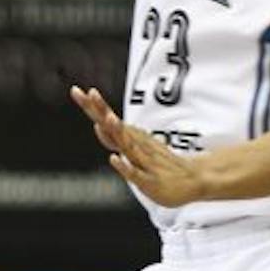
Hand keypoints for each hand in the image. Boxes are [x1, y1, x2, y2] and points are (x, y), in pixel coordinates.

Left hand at [69, 85, 212, 206]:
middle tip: (91, 92)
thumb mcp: (132, 146)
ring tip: (107, 118)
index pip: (106, 118)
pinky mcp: (149, 179)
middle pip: (113, 125)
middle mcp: (135, 144)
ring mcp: (143, 160)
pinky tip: (113, 159)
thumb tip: (97, 123)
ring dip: (117, 131)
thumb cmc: (158, 164)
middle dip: (102, 109)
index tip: (76, 90)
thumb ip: (113, 137)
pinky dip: (124, 166)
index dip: (91, 105)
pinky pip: (134, 172)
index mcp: (130, 137)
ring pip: (127, 144)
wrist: (193, 179)